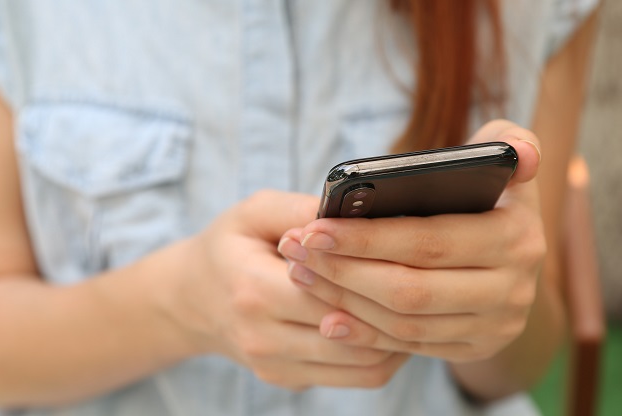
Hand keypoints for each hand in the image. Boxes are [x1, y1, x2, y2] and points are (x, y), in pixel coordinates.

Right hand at [166, 190, 408, 389]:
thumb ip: (301, 209)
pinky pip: (356, 377)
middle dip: (396, 307)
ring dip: (399, 336)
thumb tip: (355, 211)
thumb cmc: (230, 247)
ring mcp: (276, 367)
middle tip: (429, 279)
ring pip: (364, 365)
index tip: (409, 252)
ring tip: (419, 303)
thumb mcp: (254, 212)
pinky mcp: (289, 381)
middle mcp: (263, 338)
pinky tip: (397, 324)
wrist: (192, 299)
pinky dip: (384, 353)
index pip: (332, 291)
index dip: (374, 273)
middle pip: (354, 332)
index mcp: (253, 290)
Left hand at [277, 120, 545, 362]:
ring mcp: (496, 326)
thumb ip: (509, 140)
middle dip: (344, 271)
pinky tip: (329, 316)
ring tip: (303, 274)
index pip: (429, 242)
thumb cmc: (491, 193)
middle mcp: (513, 289)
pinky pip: (411, 346)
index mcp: (517, 237)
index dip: (367, 238)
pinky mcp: (476, 348)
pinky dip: (366, 333)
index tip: (314, 228)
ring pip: (405, 322)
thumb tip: (521, 155)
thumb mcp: (504, 159)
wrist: (513, 255)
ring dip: (346, 301)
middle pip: (410, 289)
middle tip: (296, 251)